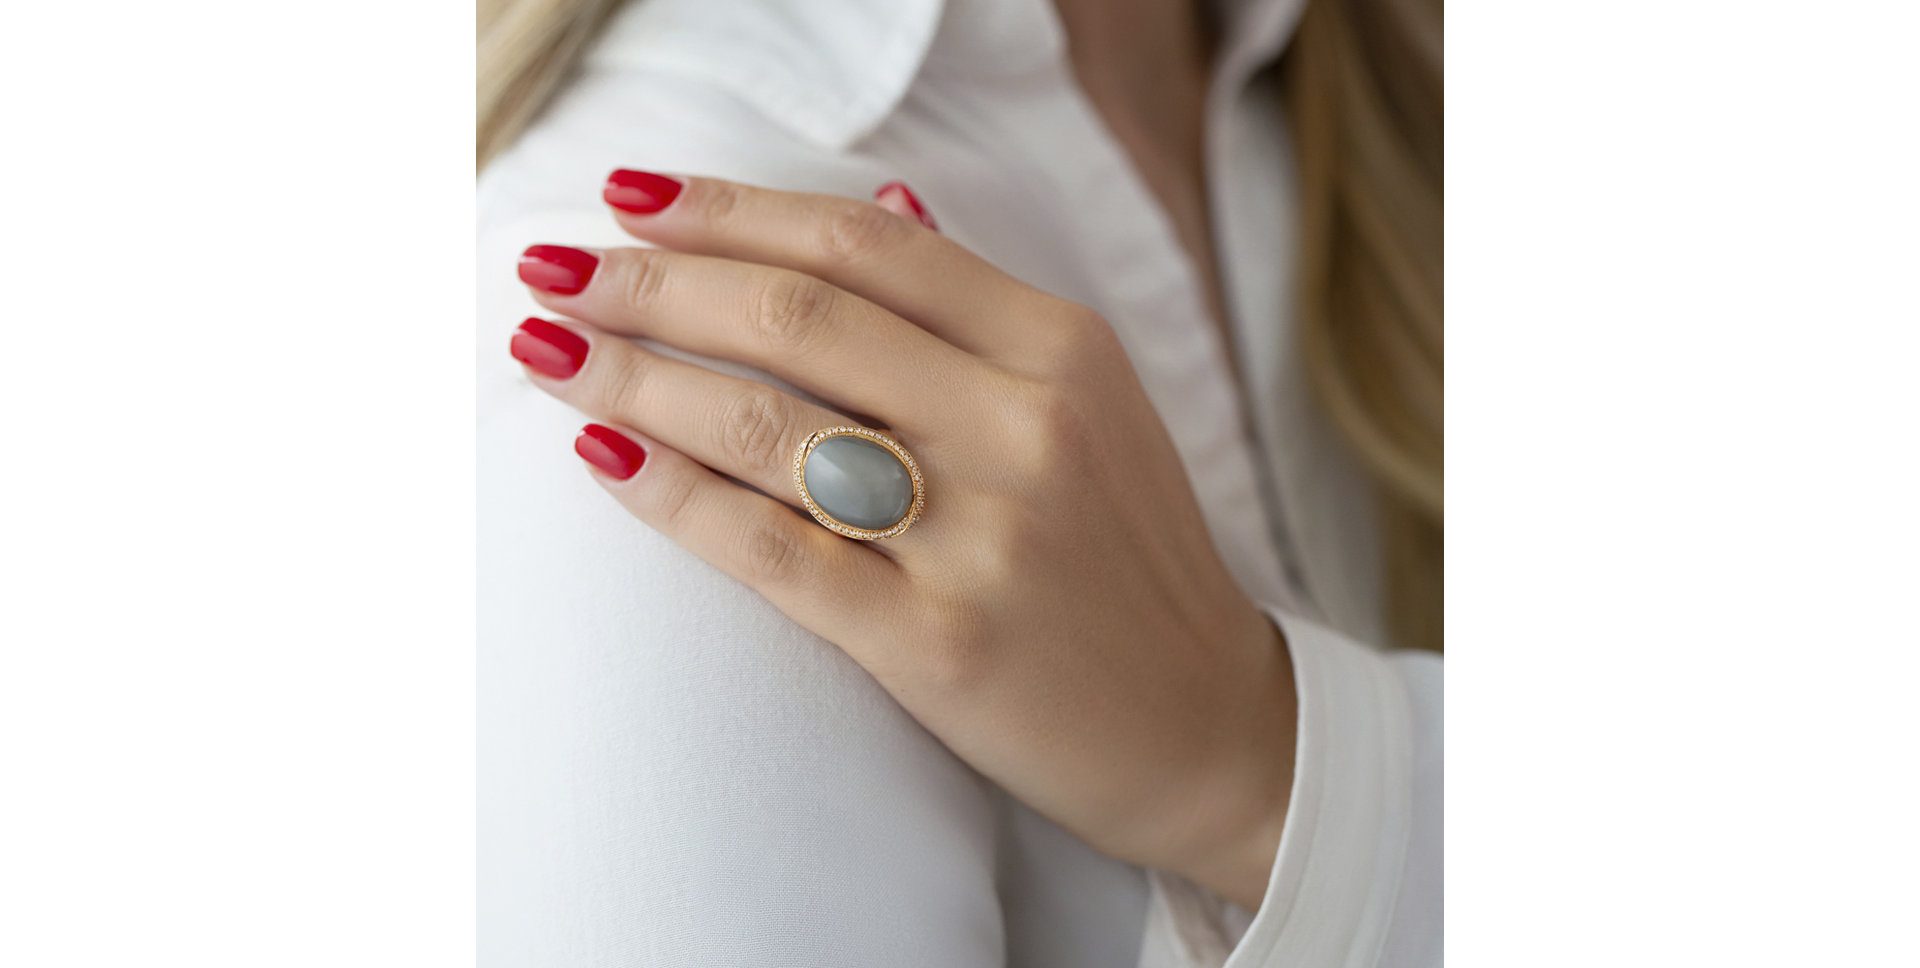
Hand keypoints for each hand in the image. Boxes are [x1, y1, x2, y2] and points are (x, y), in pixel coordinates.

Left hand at [509, 172, 1296, 907]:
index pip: (867, 243)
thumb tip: (879, 198)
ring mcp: (983, 537)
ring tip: (546, 349)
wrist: (1208, 725)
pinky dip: (674, 497)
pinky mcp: (940, 644)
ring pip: (768, 425)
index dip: (732, 209)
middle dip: (653, 281)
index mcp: (1061, 349)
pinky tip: (602, 457)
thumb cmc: (1129, 557)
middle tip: (552, 265)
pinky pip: (775, 552)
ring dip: (634, 377)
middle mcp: (1024, 426)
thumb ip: (981, 306)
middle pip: (799, 317)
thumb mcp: (1093, 403)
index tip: (633, 196)